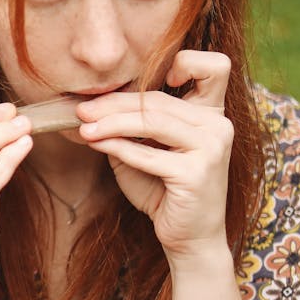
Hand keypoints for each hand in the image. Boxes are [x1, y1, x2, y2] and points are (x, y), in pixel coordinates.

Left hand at [75, 50, 233, 259]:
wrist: (188, 236)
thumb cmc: (164, 190)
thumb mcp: (146, 149)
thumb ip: (129, 125)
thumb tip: (90, 105)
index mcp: (211, 113)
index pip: (214, 67)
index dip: (187, 62)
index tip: (149, 78)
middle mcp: (218, 125)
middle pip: (157, 100)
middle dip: (113, 103)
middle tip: (81, 110)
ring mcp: (212, 147)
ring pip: (151, 121)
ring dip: (110, 123)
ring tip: (84, 127)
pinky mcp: (197, 172)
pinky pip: (147, 154)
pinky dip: (117, 147)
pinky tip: (96, 144)